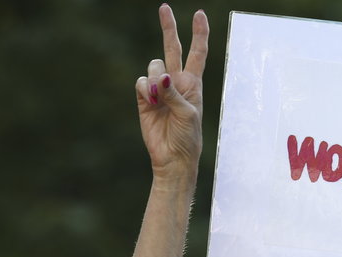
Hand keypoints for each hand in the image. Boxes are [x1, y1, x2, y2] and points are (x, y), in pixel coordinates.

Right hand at [135, 5, 208, 175]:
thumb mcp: (188, 114)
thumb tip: (161, 77)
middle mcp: (175, 82)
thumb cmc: (187, 137)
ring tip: (159, 99)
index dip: (200, 33)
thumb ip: (174, 93)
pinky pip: (141, 82)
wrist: (172, 158)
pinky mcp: (143, 98)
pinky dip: (145, 89)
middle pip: (172, 48)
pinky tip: (150, 102)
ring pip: (153, 66)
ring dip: (155, 79)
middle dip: (168, 28)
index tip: (200, 14)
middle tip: (164, 7)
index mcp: (193, 83)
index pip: (198, 53)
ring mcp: (159, 89)